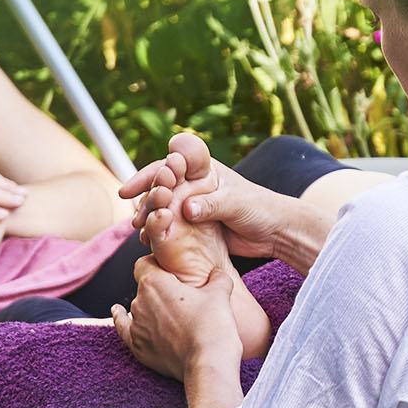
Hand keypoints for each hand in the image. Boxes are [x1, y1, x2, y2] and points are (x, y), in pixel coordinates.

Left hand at [113, 255, 244, 379]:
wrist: (207, 363)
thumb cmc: (212, 325)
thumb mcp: (220, 293)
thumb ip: (216, 278)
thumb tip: (216, 274)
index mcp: (154, 282)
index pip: (145, 262)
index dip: (157, 264)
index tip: (170, 270)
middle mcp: (140, 301)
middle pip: (145, 286)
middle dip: (160, 289)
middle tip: (182, 298)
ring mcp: (137, 325)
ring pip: (139, 307)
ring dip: (151, 307)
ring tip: (171, 314)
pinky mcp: (137, 347)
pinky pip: (123, 328)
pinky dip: (121, 319)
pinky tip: (118, 311)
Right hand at [119, 132, 286, 259]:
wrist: (275, 232)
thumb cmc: (261, 208)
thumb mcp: (236, 203)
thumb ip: (211, 205)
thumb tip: (186, 209)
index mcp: (204, 170)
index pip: (170, 166)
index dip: (150, 175)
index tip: (131, 189)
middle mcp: (195, 186)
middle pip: (162, 187)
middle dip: (146, 199)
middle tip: (136, 216)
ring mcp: (193, 205)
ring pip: (163, 207)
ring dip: (149, 216)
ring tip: (140, 229)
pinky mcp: (195, 226)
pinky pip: (171, 226)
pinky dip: (159, 231)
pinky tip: (149, 241)